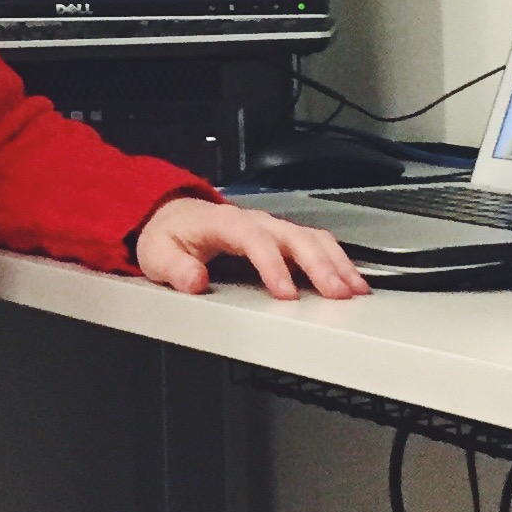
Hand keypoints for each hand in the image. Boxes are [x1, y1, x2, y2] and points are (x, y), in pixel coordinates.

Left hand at [133, 193, 369, 304]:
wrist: (173, 216)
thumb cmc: (170, 237)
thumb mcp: (157, 255)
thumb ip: (175, 269)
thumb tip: (195, 281)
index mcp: (223, 223)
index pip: (254, 240)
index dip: (273, 266)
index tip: (286, 294)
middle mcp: (254, 221)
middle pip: (293, 237)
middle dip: (319, 265)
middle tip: (337, 294)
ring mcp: (271, 227)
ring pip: (311, 237)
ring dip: (336, 263)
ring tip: (354, 290)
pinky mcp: (282, 236)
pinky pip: (316, 242)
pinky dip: (337, 260)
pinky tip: (351, 281)